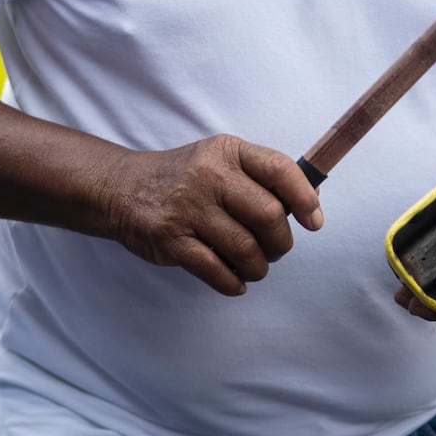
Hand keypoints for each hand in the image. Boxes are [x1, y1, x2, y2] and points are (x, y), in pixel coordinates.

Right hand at [97, 136, 322, 296]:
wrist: (122, 188)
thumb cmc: (184, 178)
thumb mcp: (219, 160)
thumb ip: (260, 177)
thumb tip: (310, 204)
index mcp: (227, 152)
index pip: (279, 169)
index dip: (304, 198)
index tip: (313, 221)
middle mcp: (208, 175)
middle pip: (269, 215)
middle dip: (281, 242)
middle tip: (275, 250)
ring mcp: (187, 208)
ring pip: (246, 249)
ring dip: (258, 267)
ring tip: (253, 266)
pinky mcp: (170, 239)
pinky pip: (216, 271)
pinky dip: (233, 283)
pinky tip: (235, 281)